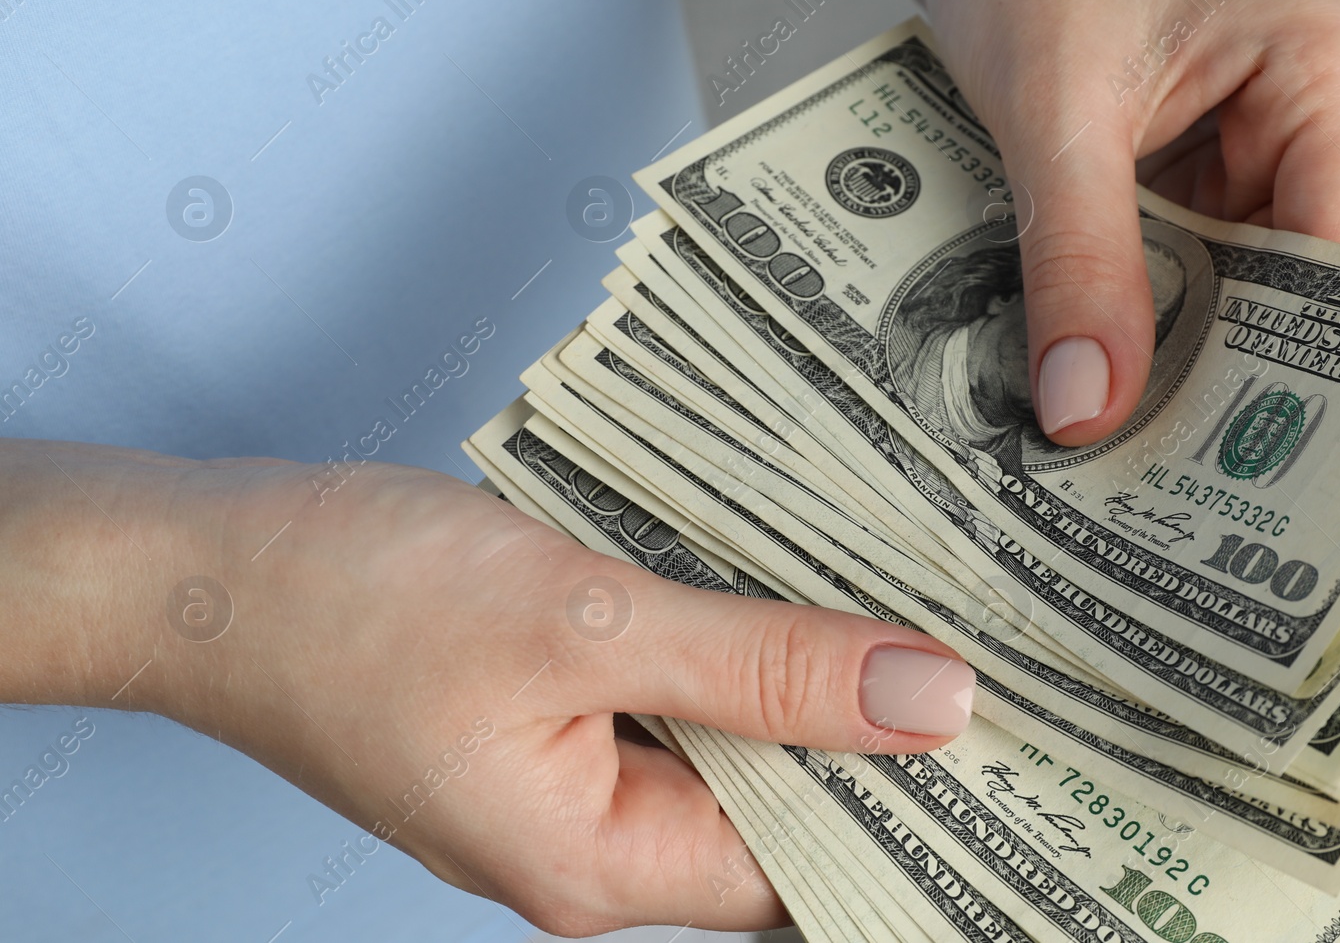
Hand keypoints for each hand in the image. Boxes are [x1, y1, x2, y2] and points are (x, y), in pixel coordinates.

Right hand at [0, 442, 974, 933]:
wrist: (206, 566)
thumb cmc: (351, 601)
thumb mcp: (580, 621)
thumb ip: (764, 666)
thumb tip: (928, 701)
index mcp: (605, 866)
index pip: (818, 870)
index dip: (929, 808)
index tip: (1035, 747)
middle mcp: (600, 848)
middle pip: (789, 809)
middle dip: (888, 731)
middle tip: (1003, 646)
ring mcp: (576, 782)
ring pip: (741, 745)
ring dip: (815, 677)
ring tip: (924, 600)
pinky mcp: (559, 718)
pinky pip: (683, 699)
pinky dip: (742, 648)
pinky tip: (797, 582)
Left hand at [893, 0, 1339, 442]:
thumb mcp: (1052, 113)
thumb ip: (1077, 261)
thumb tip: (1088, 408)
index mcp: (1326, 60)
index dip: (1291, 360)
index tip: (1229, 461)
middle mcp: (1315, 105)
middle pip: (1292, 279)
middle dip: (1220, 366)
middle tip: (1158, 478)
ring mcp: (1259, 139)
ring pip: (1232, 283)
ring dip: (1171, 347)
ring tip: (1115, 441)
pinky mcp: (1198, 163)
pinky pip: (1182, 260)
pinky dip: (1137, 310)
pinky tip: (1093, 369)